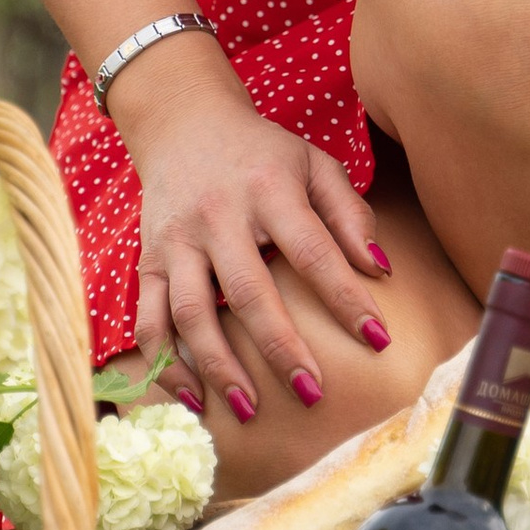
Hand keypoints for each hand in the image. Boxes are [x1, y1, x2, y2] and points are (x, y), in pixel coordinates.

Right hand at [116, 51, 388, 420]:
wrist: (184, 121)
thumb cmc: (262, 153)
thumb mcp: (314, 163)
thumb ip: (350, 213)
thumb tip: (381, 271)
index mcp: (269, 189)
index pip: (313, 250)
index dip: (346, 297)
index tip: (378, 339)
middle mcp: (218, 215)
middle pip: (249, 291)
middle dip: (281, 348)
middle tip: (312, 394)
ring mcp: (177, 240)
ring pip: (191, 313)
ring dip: (219, 367)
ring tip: (249, 409)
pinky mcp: (148, 259)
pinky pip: (150, 319)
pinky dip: (166, 363)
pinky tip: (192, 398)